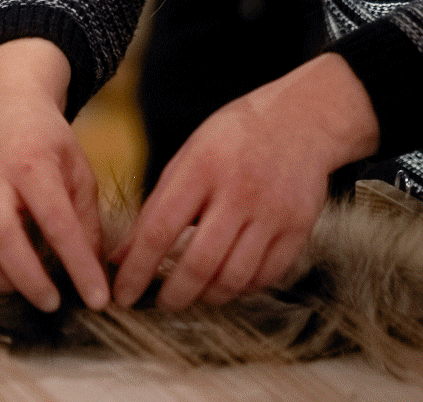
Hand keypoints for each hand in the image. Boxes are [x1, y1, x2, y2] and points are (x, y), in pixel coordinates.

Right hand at [0, 39, 109, 312]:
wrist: (2, 102)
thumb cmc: (45, 139)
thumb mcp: (79, 168)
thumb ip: (86, 219)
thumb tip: (93, 270)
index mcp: (32, 164)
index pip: (58, 224)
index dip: (79, 266)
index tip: (98, 298)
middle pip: (4, 239)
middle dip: (31, 281)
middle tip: (54, 303)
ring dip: (0, 280)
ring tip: (27, 288)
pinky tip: (2, 272)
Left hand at [110, 53, 378, 309]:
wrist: (301, 120)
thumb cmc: (233, 138)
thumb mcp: (188, 157)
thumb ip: (155, 206)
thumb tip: (121, 255)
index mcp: (201, 168)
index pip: (159, 230)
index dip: (137, 269)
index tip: (123, 294)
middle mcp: (238, 192)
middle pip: (200, 263)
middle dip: (174, 295)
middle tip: (160, 303)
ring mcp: (272, 213)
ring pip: (234, 278)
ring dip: (208, 296)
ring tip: (193, 294)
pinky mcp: (298, 229)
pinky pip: (266, 276)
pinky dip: (243, 288)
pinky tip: (228, 282)